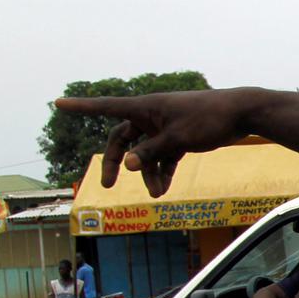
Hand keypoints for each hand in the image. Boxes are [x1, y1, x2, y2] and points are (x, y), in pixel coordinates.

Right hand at [53, 89, 252, 196]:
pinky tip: (164, 188)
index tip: (57, 103)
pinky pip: (163, 154)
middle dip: (117, 161)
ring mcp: (165, 126)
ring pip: (146, 151)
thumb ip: (150, 152)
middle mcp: (151, 114)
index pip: (105, 106)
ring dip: (148, 172)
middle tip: (109, 185)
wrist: (241, 114)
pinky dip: (163, 170)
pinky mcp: (179, 136)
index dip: (81, 107)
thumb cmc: (208, 119)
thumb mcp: (177, 139)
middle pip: (123, 138)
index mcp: (145, 107)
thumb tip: (126, 165)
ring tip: (157, 194)